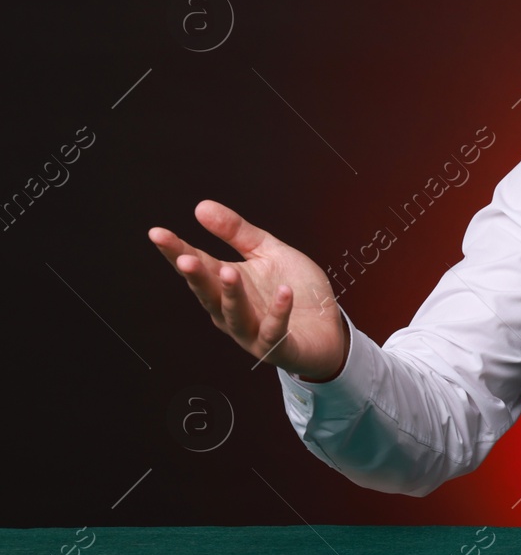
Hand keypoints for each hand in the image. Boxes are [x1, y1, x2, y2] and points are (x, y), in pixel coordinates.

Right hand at [148, 200, 347, 379]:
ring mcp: (253, 332)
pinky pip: (275, 332)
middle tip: (185, 259)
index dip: (177, 251)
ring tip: (229, 272)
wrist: (329, 326)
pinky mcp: (280, 347)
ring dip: (231, 295)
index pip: (198, 266)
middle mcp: (232, 312)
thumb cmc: (295, 288)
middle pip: (209, 293)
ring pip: (235, 315)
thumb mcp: (267, 252)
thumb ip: (237, 232)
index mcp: (225, 286)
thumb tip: (201, 206)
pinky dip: (279, 313)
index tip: (157, 233)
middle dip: (196, 277)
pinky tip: (285, 293)